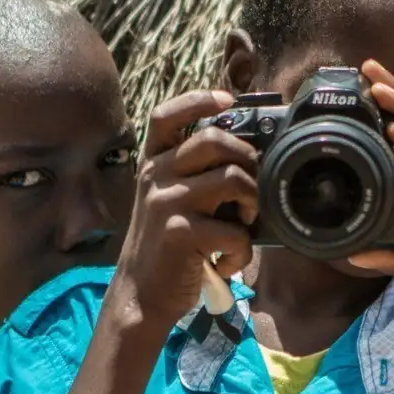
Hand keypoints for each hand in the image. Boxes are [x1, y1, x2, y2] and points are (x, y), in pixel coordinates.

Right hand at [112, 90, 258, 331]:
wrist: (140, 293)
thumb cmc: (166, 245)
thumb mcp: (167, 200)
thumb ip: (193, 175)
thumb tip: (245, 156)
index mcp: (153, 164)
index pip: (166, 116)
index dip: (198, 100)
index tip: (228, 100)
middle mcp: (156, 176)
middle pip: (214, 140)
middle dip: (247, 158)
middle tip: (251, 187)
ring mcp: (166, 202)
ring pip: (233, 179)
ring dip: (252, 203)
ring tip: (244, 225)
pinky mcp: (181, 233)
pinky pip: (235, 230)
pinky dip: (243, 251)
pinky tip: (229, 262)